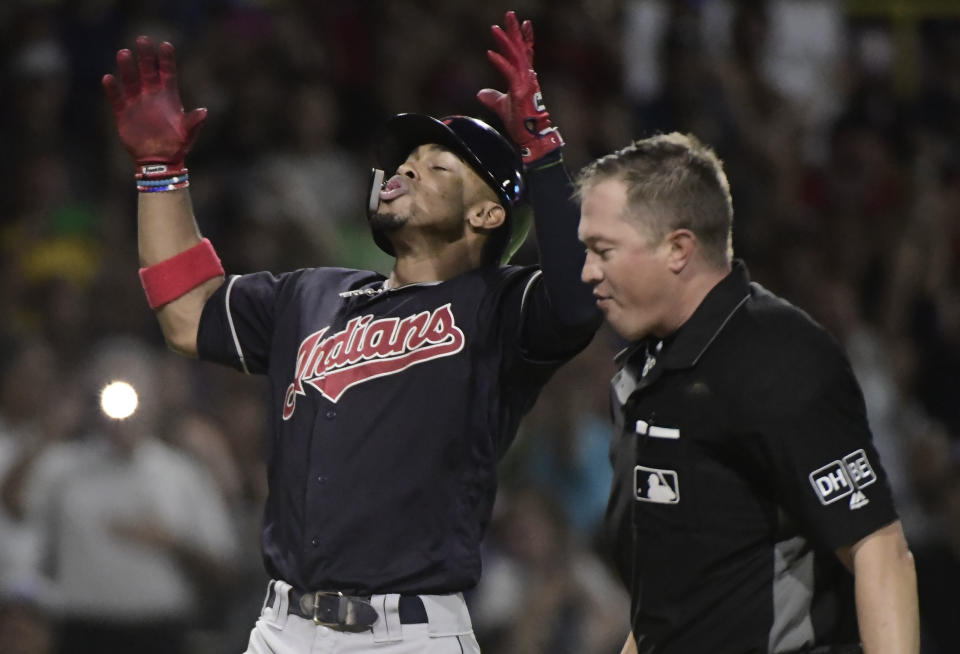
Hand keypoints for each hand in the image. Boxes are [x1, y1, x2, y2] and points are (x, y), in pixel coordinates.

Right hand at [102, 36, 206, 175]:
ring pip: (131, 81)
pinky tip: (108, 78)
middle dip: (145, 56)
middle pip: (148, 71)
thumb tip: (204, 112)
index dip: (166, 60)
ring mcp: (137, 104)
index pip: (167, 73)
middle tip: (142, 39)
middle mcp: (152, 96)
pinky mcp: (123, 114)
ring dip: (127, 68)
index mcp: (169, 98)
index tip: (165, 45)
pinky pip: (117, 99)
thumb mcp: (188, 134)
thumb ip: (194, 122)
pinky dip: (113, 90)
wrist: (159, 162)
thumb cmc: (177, 146)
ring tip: (124, 52)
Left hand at [477, 11, 562, 163]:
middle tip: (509, 14)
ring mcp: (525, 82)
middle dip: (515, 30)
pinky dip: (500, 62)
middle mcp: (528, 76)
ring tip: (495, 28)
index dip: (524, 38)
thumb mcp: (503, 106)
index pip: (526, 53)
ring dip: (505, 40)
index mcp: (526, 78)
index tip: (523, 23)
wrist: (530, 137)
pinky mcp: (520, 91)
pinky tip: (490, 53)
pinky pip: (509, 72)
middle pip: (521, 48)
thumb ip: (493, 97)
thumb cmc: (520, 122)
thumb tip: (480, 93)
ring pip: (516, 56)